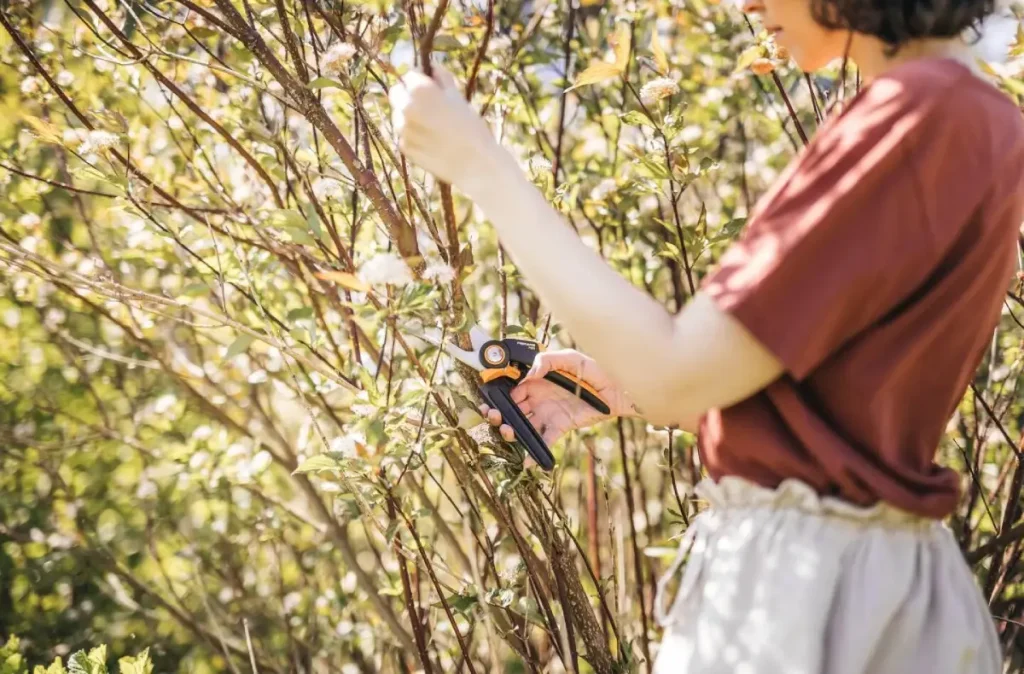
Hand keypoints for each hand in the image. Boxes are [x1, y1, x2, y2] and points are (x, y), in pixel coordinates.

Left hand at [388, 66, 502, 196]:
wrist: (474, 163)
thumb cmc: (471, 127)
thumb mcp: (458, 97)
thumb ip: (442, 78)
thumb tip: (433, 67)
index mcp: (420, 90)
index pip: (409, 75)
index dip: (421, 80)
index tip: (431, 88)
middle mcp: (405, 107)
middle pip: (397, 94)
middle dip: (408, 95)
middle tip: (428, 106)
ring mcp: (402, 129)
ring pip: (399, 116)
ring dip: (410, 117)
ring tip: (433, 127)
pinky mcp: (404, 147)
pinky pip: (404, 135)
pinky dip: (413, 136)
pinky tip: (432, 142)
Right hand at [479, 349, 636, 464]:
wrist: (617, 389)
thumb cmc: (595, 369)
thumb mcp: (571, 358)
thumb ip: (548, 360)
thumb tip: (530, 373)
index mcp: (537, 381)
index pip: (513, 388)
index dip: (501, 395)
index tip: (493, 400)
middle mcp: (539, 398)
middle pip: (513, 409)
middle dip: (500, 414)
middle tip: (494, 417)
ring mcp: (548, 414)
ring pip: (524, 425)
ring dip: (512, 431)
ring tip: (507, 432)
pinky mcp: (559, 427)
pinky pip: (544, 441)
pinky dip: (534, 452)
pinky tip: (526, 460)